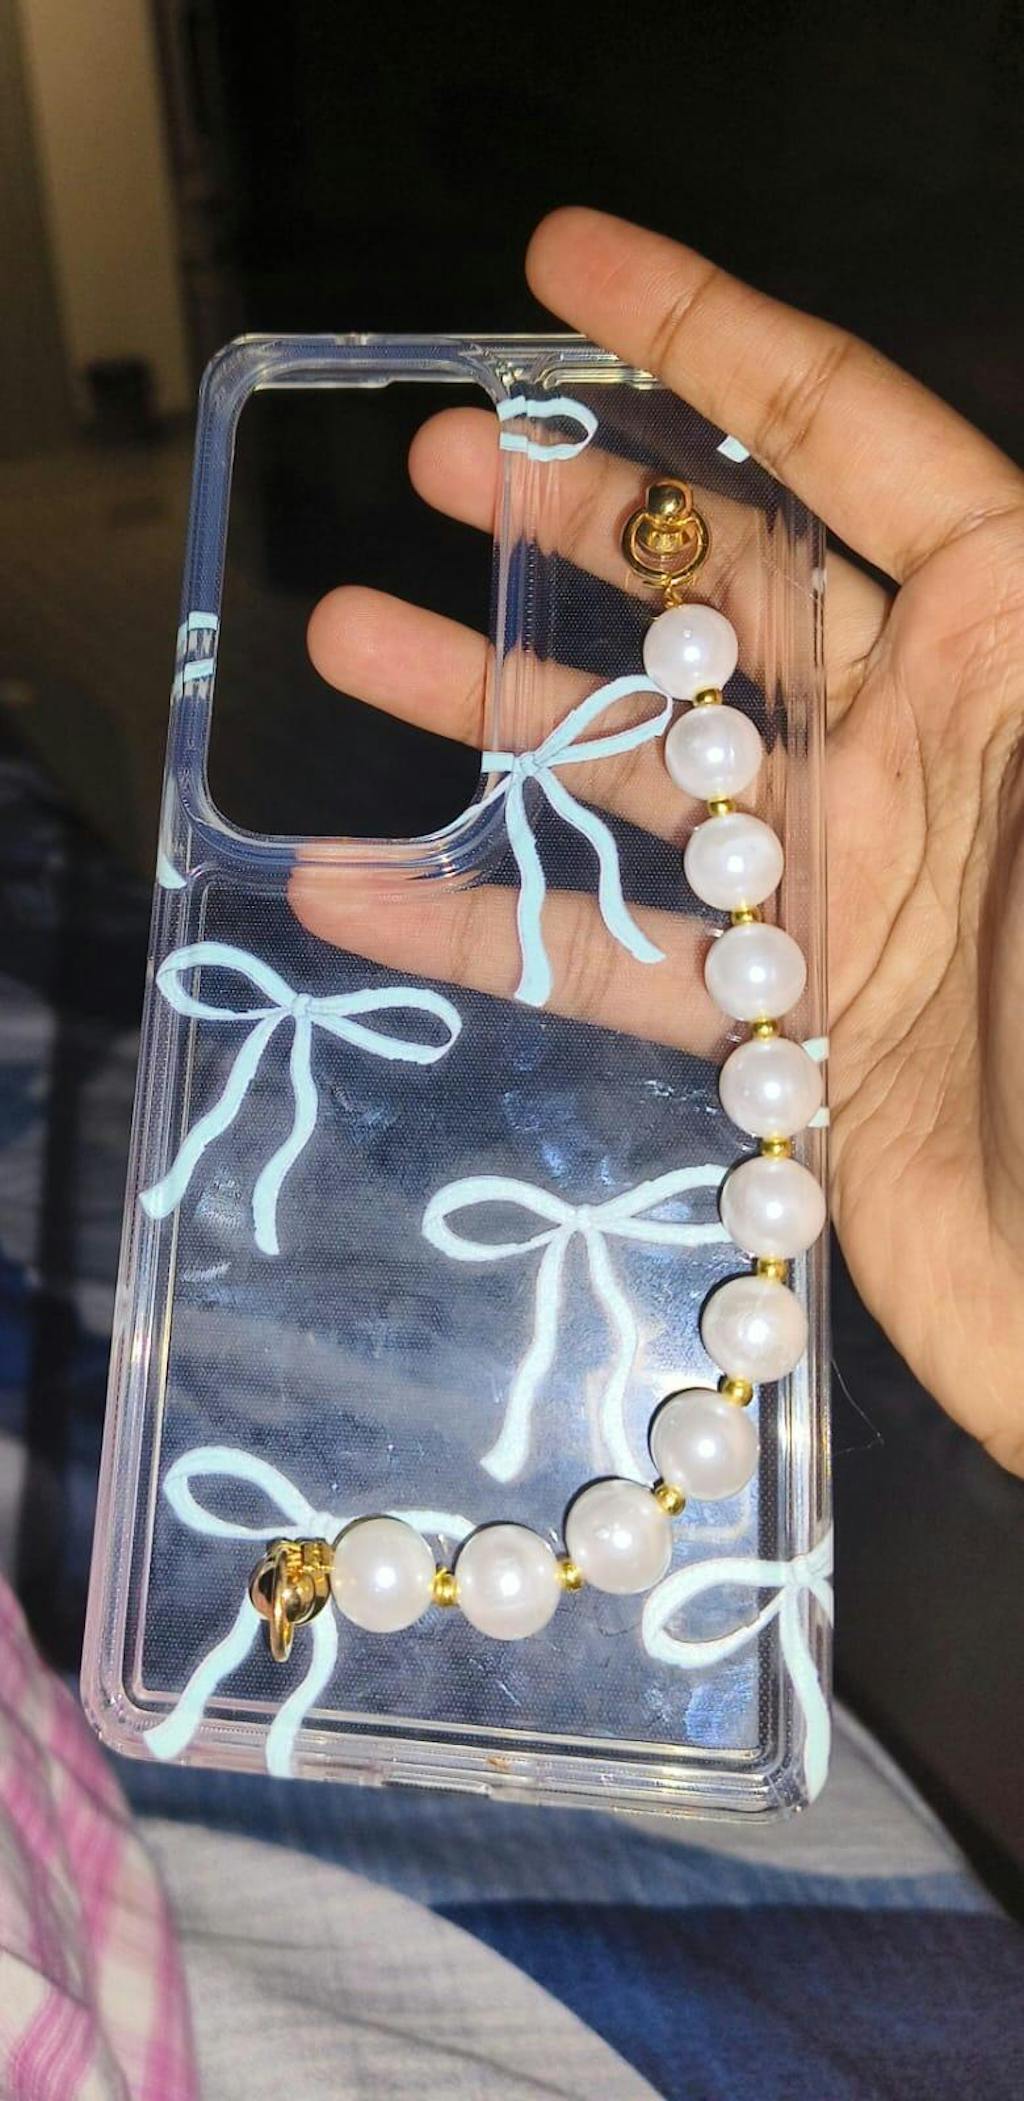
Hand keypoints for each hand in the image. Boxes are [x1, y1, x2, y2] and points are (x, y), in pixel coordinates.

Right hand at [293, 207, 1023, 1472]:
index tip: (560, 266)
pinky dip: (485, 927)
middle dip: (576, 519)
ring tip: (351, 637)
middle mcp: (925, 751)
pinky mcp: (788, 1033)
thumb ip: (1020, 655)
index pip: (846, 440)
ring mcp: (848, 894)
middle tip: (431, 466)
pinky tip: (357, 891)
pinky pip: (611, 960)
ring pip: (642, 770)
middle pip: (725, 593)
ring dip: (496, 708)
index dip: (701, 339)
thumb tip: (973, 515)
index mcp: (1015, 647)